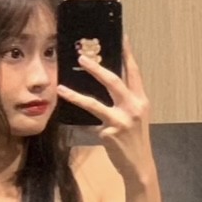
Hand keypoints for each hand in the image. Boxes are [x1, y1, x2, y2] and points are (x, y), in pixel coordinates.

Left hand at [57, 36, 154, 187]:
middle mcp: (133, 107)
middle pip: (113, 81)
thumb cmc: (135, 139)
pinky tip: (68, 119)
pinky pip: (88, 123)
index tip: (122, 36)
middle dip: (96, 68)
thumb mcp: (135, 116)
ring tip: (61, 87)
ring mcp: (121, 120)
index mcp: (141, 99)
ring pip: (94, 104)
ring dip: (75, 95)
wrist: (139, 165)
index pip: (134, 71)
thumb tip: (104, 83)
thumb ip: (124, 100)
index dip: (127, 53)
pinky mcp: (109, 133)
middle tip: (81, 57)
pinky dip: (79, 121)